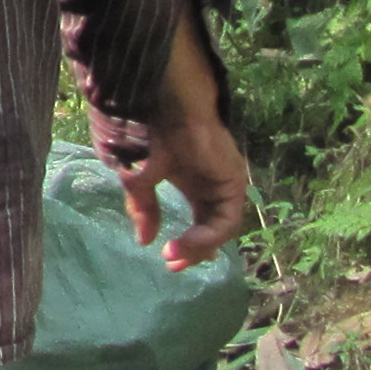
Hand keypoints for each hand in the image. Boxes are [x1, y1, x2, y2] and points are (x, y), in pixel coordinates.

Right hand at [120, 31, 254, 268]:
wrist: (162, 104)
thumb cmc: (147, 132)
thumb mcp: (137, 177)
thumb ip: (144, 209)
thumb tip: (146, 240)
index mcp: (193, 181)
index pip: (198, 221)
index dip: (184, 244)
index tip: (164, 259)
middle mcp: (212, 184)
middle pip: (211, 228)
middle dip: (194, 251)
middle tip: (173, 265)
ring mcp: (224, 182)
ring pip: (221, 227)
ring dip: (200, 246)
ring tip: (176, 254)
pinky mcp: (233, 180)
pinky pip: (228, 219)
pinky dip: (210, 235)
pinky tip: (188, 241)